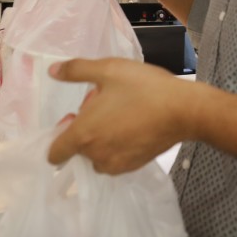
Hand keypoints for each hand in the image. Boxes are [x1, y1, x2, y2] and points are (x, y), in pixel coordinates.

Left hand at [47, 58, 194, 173]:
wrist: (183, 110)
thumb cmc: (143, 88)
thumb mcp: (108, 70)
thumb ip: (76, 71)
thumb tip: (52, 72)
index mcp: (84, 134)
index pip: (54, 153)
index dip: (59, 135)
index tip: (73, 117)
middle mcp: (96, 156)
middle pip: (78, 149)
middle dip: (85, 129)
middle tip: (105, 105)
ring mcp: (116, 164)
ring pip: (97, 156)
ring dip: (101, 140)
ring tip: (120, 115)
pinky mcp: (134, 166)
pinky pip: (114, 160)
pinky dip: (117, 147)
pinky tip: (133, 126)